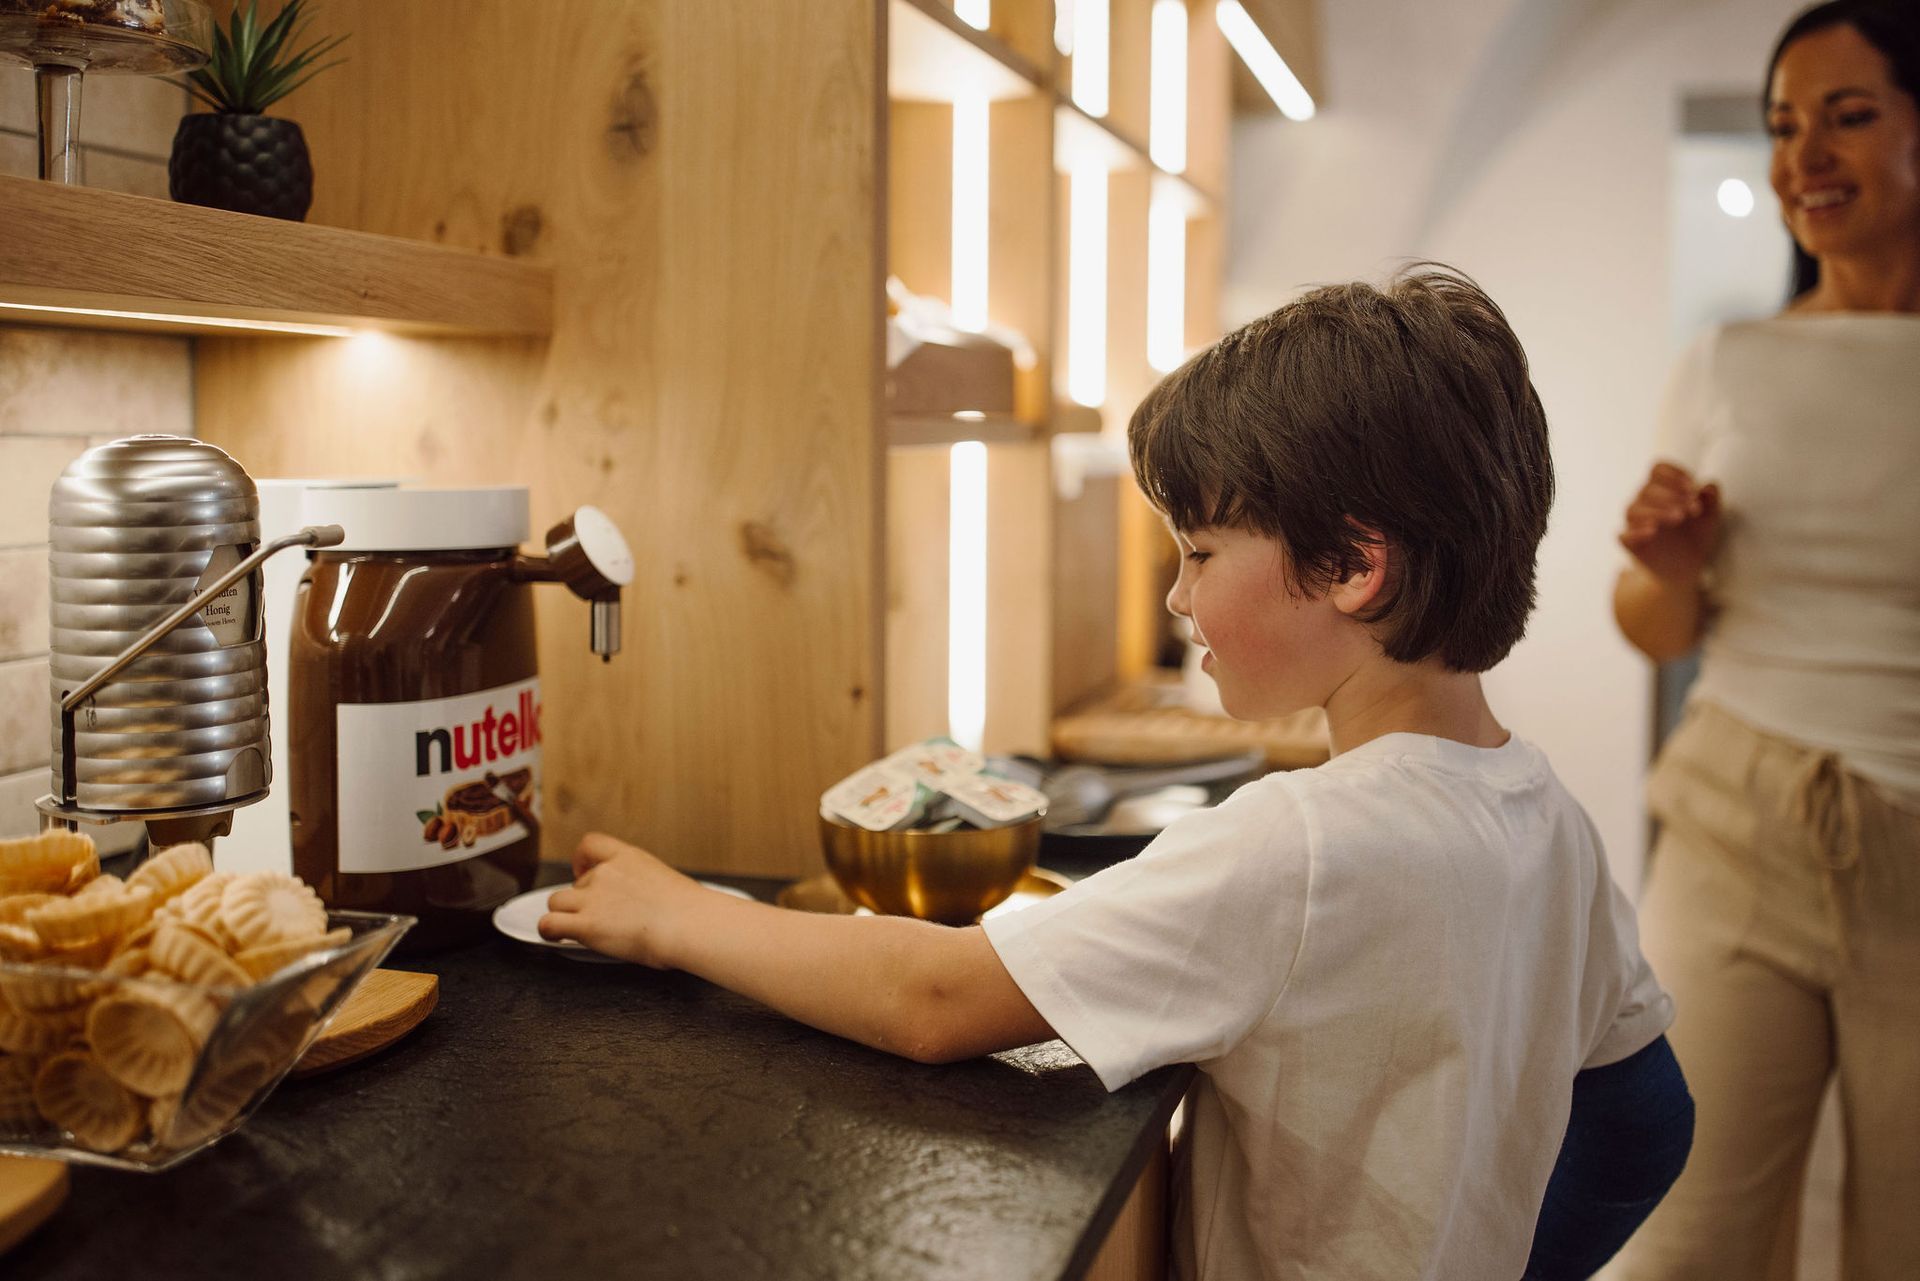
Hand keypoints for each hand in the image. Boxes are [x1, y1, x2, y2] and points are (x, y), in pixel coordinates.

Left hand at [538, 832, 701, 967]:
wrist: (689, 925)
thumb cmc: (689, 911)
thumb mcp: (666, 881)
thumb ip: (643, 884)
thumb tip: (641, 901)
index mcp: (628, 858)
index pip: (591, 844)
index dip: (581, 860)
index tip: (584, 872)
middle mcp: (606, 873)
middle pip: (576, 882)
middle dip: (583, 899)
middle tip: (599, 916)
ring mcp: (593, 898)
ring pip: (557, 901)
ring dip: (564, 913)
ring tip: (573, 927)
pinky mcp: (586, 924)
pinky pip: (549, 924)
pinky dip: (548, 931)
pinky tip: (555, 936)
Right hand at [1618, 462, 1720, 584]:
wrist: (1686, 569)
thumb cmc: (1695, 537)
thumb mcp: (1710, 517)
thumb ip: (1711, 500)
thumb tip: (1709, 485)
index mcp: (1661, 490)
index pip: (1658, 469)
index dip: (1674, 474)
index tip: (1693, 488)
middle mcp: (1644, 503)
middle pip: (1647, 489)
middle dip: (1671, 496)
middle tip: (1692, 509)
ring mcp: (1635, 524)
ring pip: (1633, 509)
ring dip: (1656, 511)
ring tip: (1678, 517)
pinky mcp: (1630, 544)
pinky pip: (1623, 535)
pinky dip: (1636, 532)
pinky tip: (1653, 531)